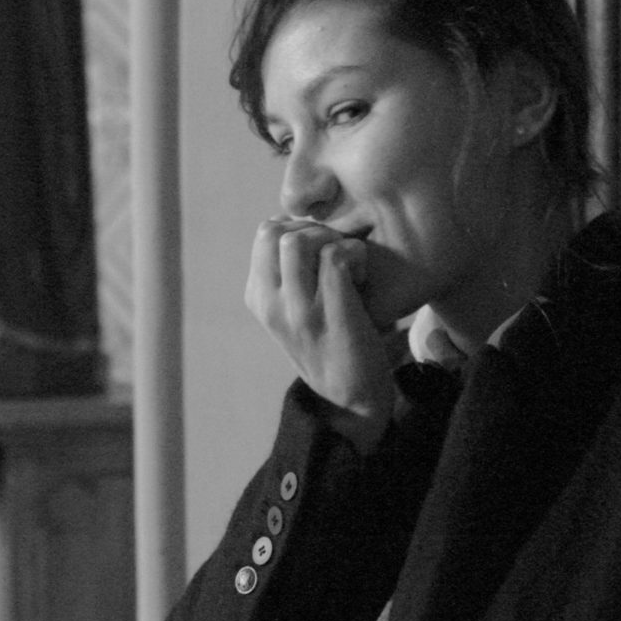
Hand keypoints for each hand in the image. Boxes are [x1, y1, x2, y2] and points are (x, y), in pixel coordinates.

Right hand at [246, 217, 395, 453]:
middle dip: (311, 229)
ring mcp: (297, 311)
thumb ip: (287, 273)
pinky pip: (336, 257)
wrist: (351, 397)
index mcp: (258, 297)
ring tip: (347, 263)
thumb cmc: (330, 342)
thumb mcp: (293, 310)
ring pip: (299, 241)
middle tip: (335, 252)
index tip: (320, 251)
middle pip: (274, 231)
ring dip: (331, 240)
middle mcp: (269, 304)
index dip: (298, 228)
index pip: (265, 233)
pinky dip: (355, 256)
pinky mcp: (329, 315)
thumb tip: (292, 223)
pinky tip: (362, 278)